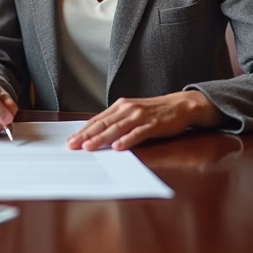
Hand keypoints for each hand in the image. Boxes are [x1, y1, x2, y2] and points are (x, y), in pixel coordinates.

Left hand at [67, 91, 221, 150]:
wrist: (181, 105)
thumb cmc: (155, 112)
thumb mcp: (133, 113)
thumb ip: (117, 121)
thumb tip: (97, 135)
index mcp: (120, 106)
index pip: (97, 119)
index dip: (83, 130)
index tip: (70, 140)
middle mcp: (128, 109)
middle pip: (103, 124)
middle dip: (86, 135)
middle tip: (72, 145)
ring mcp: (140, 116)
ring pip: (117, 128)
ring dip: (101, 138)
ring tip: (89, 147)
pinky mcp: (153, 124)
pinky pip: (138, 133)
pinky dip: (127, 140)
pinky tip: (118, 147)